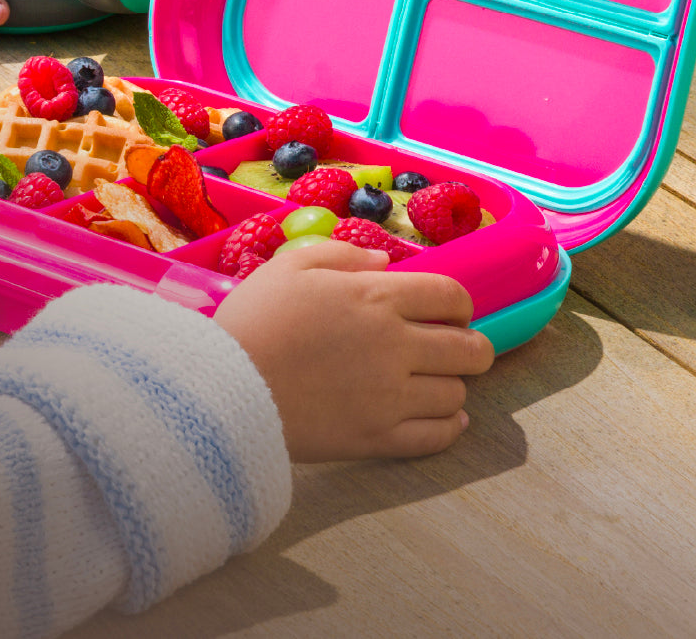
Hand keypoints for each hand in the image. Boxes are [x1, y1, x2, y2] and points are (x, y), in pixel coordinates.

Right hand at [214, 241, 493, 461]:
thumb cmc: (255, 319)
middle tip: (456, 347)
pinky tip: (442, 417)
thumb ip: (342, 255)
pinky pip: (437, 437)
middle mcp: (395, 346)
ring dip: (453, 385)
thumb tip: (384, 263)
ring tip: (434, 382)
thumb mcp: (291, 265)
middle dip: (472, 345)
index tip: (449, 312)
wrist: (223, 388)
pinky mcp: (378, 439)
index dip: (460, 303)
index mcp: (377, 298)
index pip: (452, 296)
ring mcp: (390, 397)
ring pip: (456, 394)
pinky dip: (449, 427)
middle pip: (470, 349)